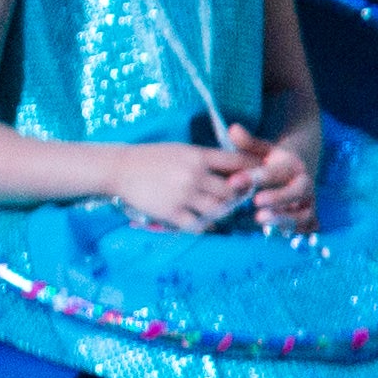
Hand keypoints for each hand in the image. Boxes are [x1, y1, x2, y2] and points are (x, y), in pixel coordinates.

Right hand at [108, 140, 257, 229]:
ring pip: (219, 210)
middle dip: (236, 197)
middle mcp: (194, 175)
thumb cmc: (152, 158)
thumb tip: (236, 168)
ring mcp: (184, 195)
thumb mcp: (181, 151)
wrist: (119, 169)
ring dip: (221, 212)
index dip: (252, 171)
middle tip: (235, 200)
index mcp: (198, 156)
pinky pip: (199, 225)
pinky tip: (203, 223)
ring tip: (219, 211)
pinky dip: (205, 226)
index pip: (237, 163)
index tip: (258, 178)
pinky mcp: (172, 212)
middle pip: (231, 192)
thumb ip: (207, 160)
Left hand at [235, 131, 318, 231]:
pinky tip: (274, 232)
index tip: (234, 181)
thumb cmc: (273, 160)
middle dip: (277, 197)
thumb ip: (248, 142)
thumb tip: (233, 129)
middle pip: (296, 192)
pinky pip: (305, 226)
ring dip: (284, 217)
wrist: (300, 167)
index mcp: (293, 165)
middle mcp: (305, 183)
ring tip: (260, 219)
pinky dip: (295, 230)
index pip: (276, 171)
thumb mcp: (262, 148)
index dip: (256, 176)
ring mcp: (308, 201)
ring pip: (303, 212)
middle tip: (255, 202)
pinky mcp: (308, 216)